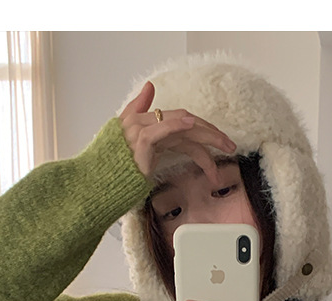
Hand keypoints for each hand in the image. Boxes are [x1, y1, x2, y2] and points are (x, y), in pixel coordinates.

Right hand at [118, 81, 236, 187]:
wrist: (101, 184)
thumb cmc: (117, 170)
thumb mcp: (135, 144)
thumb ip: (143, 117)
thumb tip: (149, 86)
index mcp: (147, 124)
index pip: (182, 122)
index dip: (203, 130)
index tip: (220, 142)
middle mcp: (146, 123)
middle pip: (187, 123)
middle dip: (212, 134)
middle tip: (230, 146)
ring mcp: (143, 130)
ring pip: (183, 127)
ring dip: (207, 136)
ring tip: (225, 147)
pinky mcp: (141, 140)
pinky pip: (163, 129)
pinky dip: (178, 124)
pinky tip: (192, 125)